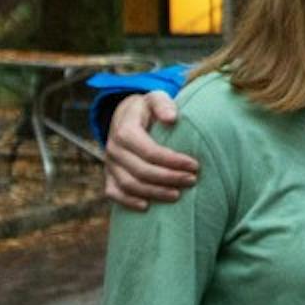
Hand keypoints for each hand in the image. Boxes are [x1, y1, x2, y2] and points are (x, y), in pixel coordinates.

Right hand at [104, 91, 195, 210]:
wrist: (126, 115)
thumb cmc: (148, 108)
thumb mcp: (156, 98)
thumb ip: (163, 104)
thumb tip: (172, 118)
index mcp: (125, 130)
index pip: (150, 151)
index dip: (173, 161)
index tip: (195, 165)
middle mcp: (114, 148)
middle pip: (141, 170)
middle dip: (169, 178)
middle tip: (192, 180)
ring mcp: (110, 163)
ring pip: (129, 184)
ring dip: (154, 192)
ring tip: (177, 195)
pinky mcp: (109, 174)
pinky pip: (113, 192)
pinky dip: (127, 202)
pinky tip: (147, 206)